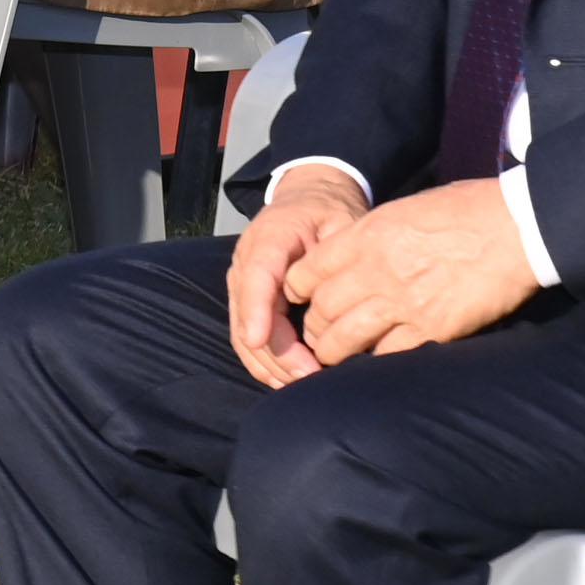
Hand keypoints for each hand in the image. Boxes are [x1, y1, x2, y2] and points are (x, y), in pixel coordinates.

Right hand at [226, 164, 368, 386]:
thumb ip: (336, 258)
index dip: (256, 309)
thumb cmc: (330, 214)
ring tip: (302, 385)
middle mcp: (246, 260)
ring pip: (243, 329)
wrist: (307, 199)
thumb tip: (335, 301)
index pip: (256, 275)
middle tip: (311, 378)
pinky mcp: (247, 299)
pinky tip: (284, 380)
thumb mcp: (342, 223)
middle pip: (248, 312)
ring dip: (269, 362)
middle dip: (275, 351)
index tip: (259, 339)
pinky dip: (262, 361)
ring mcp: (242, 281)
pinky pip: (246, 334)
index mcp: (270, 237)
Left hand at [284, 176, 540, 363]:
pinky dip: (377, 362)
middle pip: (322, 311)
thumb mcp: (401, 211)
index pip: (306, 274)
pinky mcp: (434, 328)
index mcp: (363, 237)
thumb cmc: (465, 210)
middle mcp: (374, 271)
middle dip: (314, 328)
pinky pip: (389, 355)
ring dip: (335, 352)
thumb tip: (350, 259)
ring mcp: (403, 302)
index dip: (298, 292)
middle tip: (316, 337)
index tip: (303, 301)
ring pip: (345, 340)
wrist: (517, 226)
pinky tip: (375, 363)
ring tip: (334, 357)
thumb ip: (369, 238)